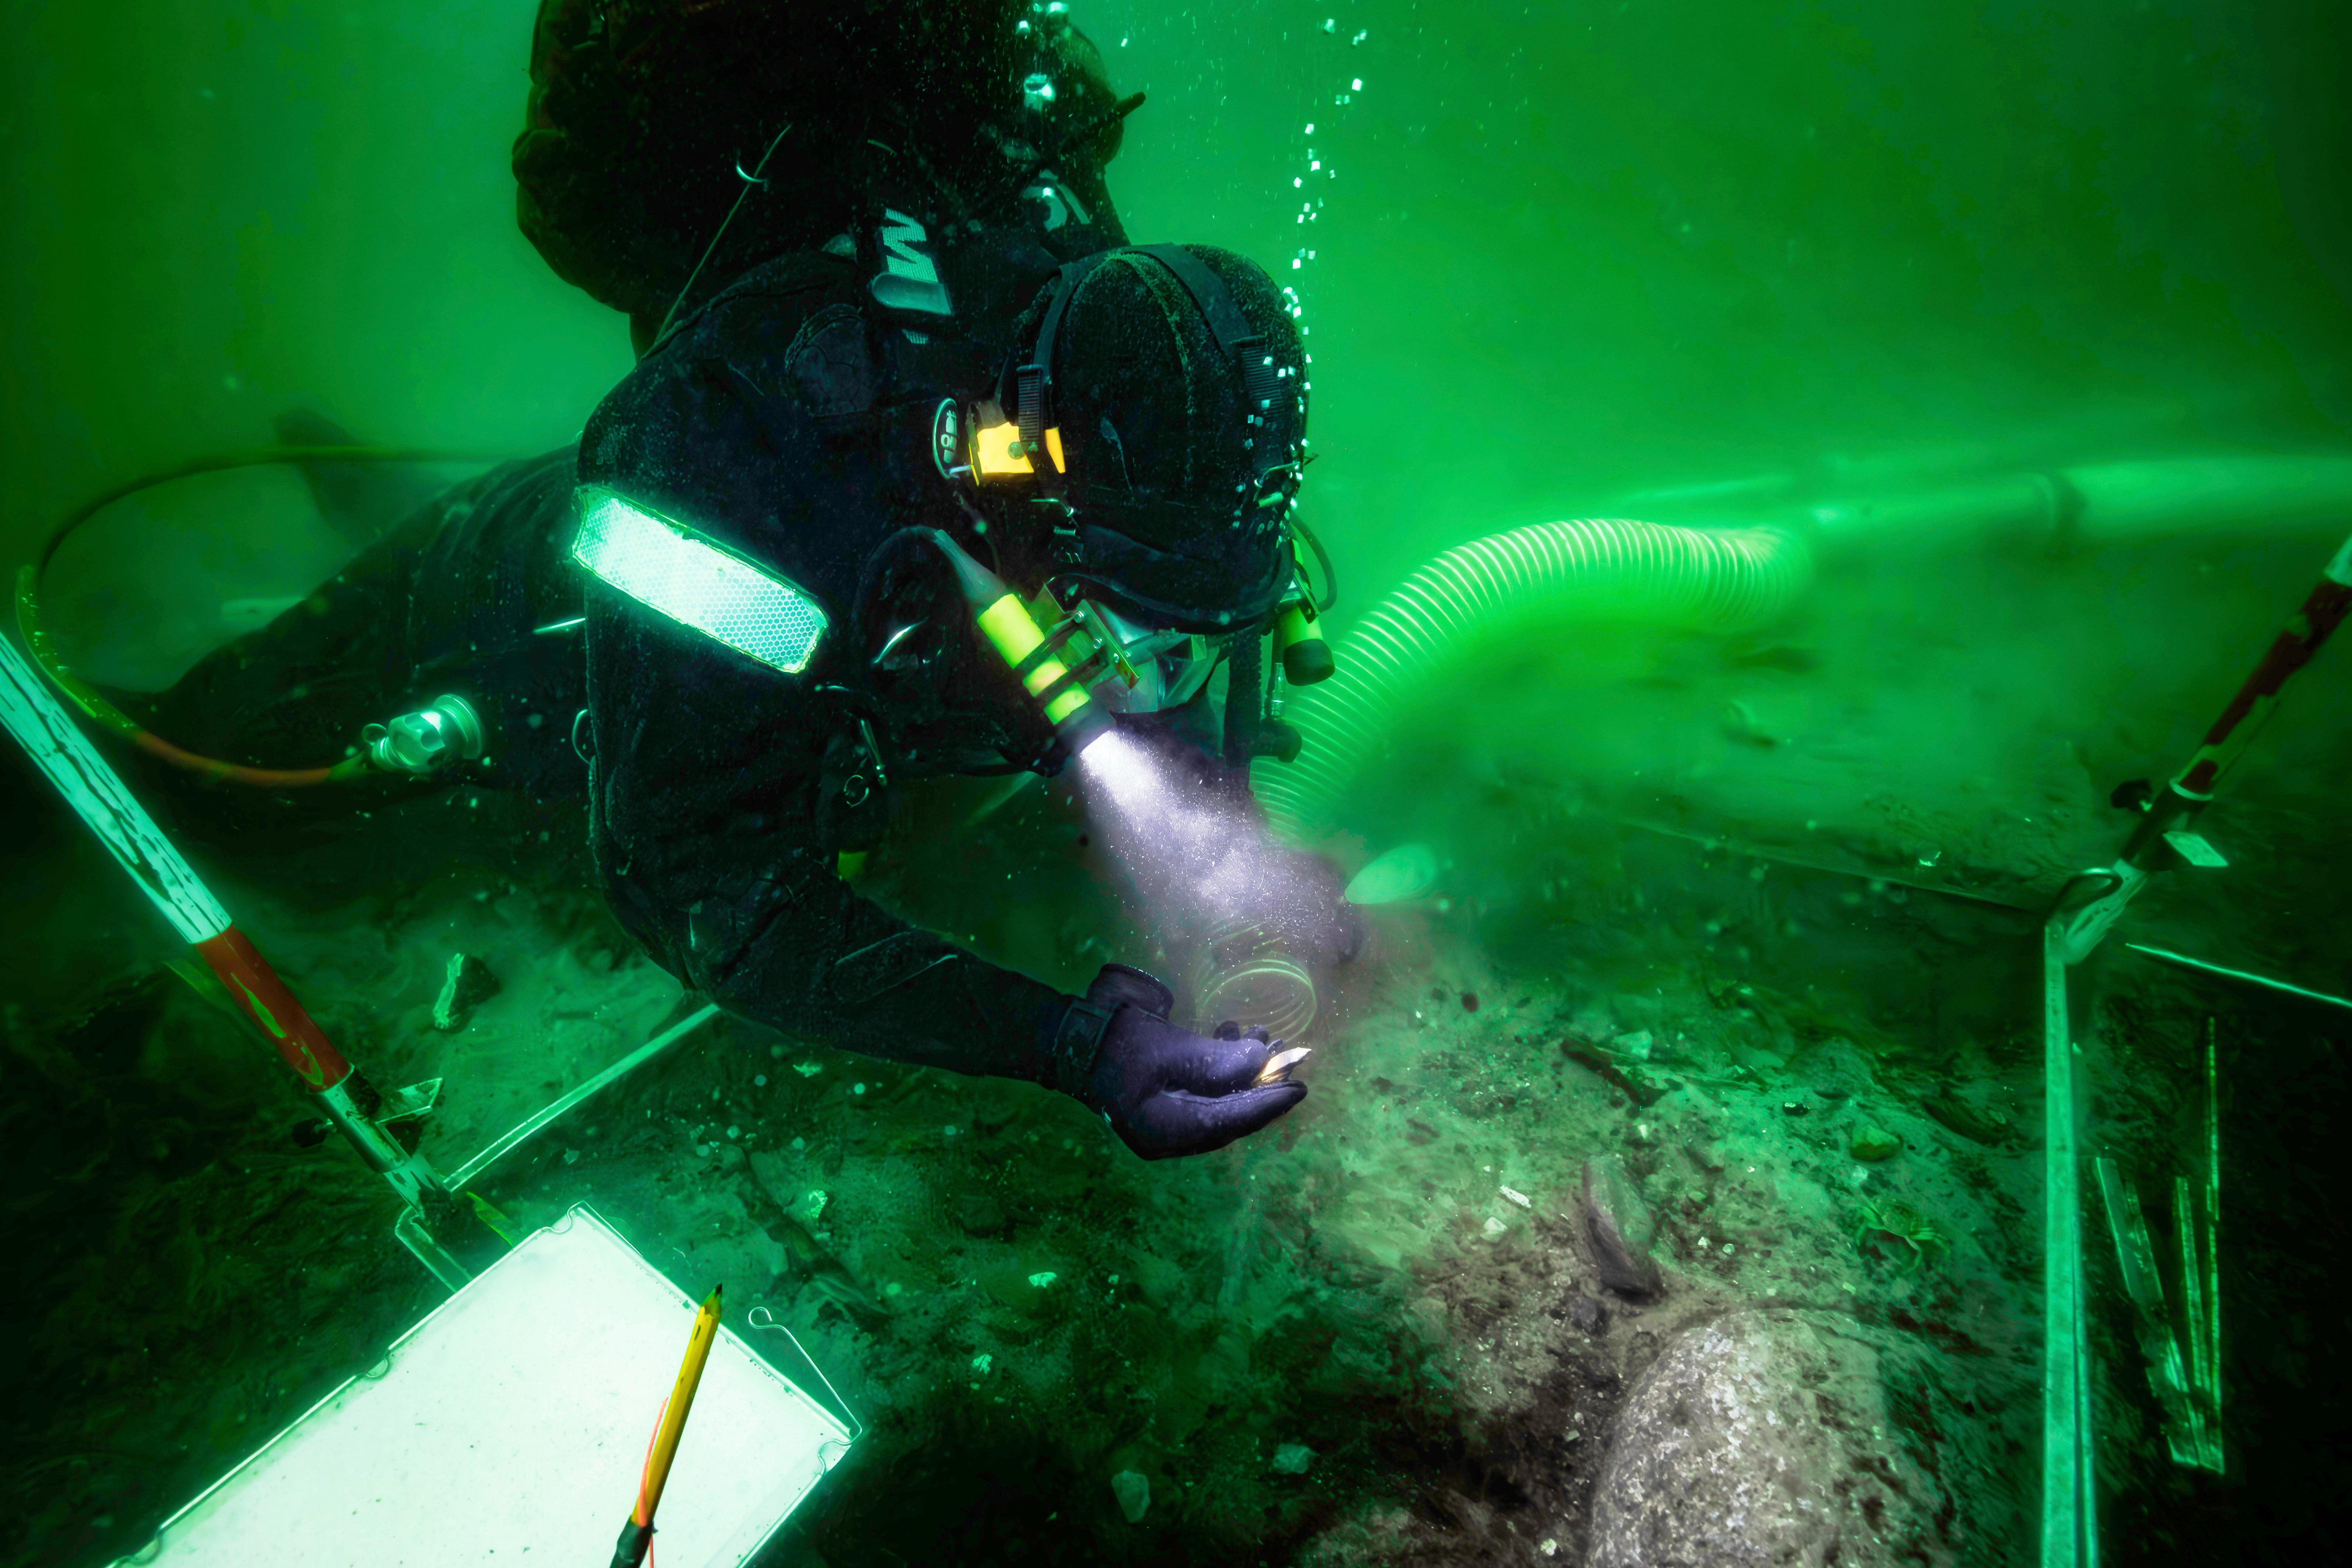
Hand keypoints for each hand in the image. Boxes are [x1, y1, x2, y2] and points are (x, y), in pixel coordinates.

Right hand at [1055, 965, 1306, 1159]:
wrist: (1068, 1040)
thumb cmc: (1114, 1042)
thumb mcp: (1169, 1048)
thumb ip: (1217, 1059)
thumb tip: (1260, 1059)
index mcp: (1167, 1131)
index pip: (1231, 1122)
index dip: (1269, 1104)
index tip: (1301, 1087)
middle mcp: (1168, 1137)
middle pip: (1230, 1116)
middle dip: (1259, 1082)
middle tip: (1285, 1052)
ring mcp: (1163, 1124)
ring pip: (1218, 1102)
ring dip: (1240, 1069)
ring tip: (1255, 1031)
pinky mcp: (1161, 1106)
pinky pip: (1202, 1093)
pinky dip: (1218, 1069)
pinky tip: (1226, 1035)